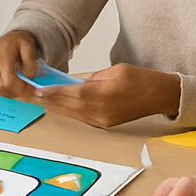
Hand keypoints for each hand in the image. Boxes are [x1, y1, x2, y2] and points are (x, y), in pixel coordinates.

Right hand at [0, 31, 38, 97]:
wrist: (8, 40)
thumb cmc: (18, 43)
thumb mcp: (30, 47)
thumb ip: (31, 64)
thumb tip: (28, 78)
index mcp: (3, 54)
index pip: (8, 80)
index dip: (20, 88)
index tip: (29, 88)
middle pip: (1, 87)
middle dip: (16, 91)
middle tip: (24, 86)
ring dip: (8, 91)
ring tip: (15, 83)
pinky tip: (5, 82)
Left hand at [35, 63, 180, 127]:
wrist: (160, 96)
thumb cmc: (140, 79)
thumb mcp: (113, 70)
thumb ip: (91, 77)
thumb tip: (74, 81)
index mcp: (102, 95)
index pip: (71, 94)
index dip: (53, 92)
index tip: (39, 90)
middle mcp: (101, 111)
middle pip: (69, 107)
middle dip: (51, 101)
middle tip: (34, 95)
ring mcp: (103, 120)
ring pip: (74, 115)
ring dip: (58, 108)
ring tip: (43, 100)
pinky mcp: (106, 124)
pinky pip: (83, 118)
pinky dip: (70, 112)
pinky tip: (61, 106)